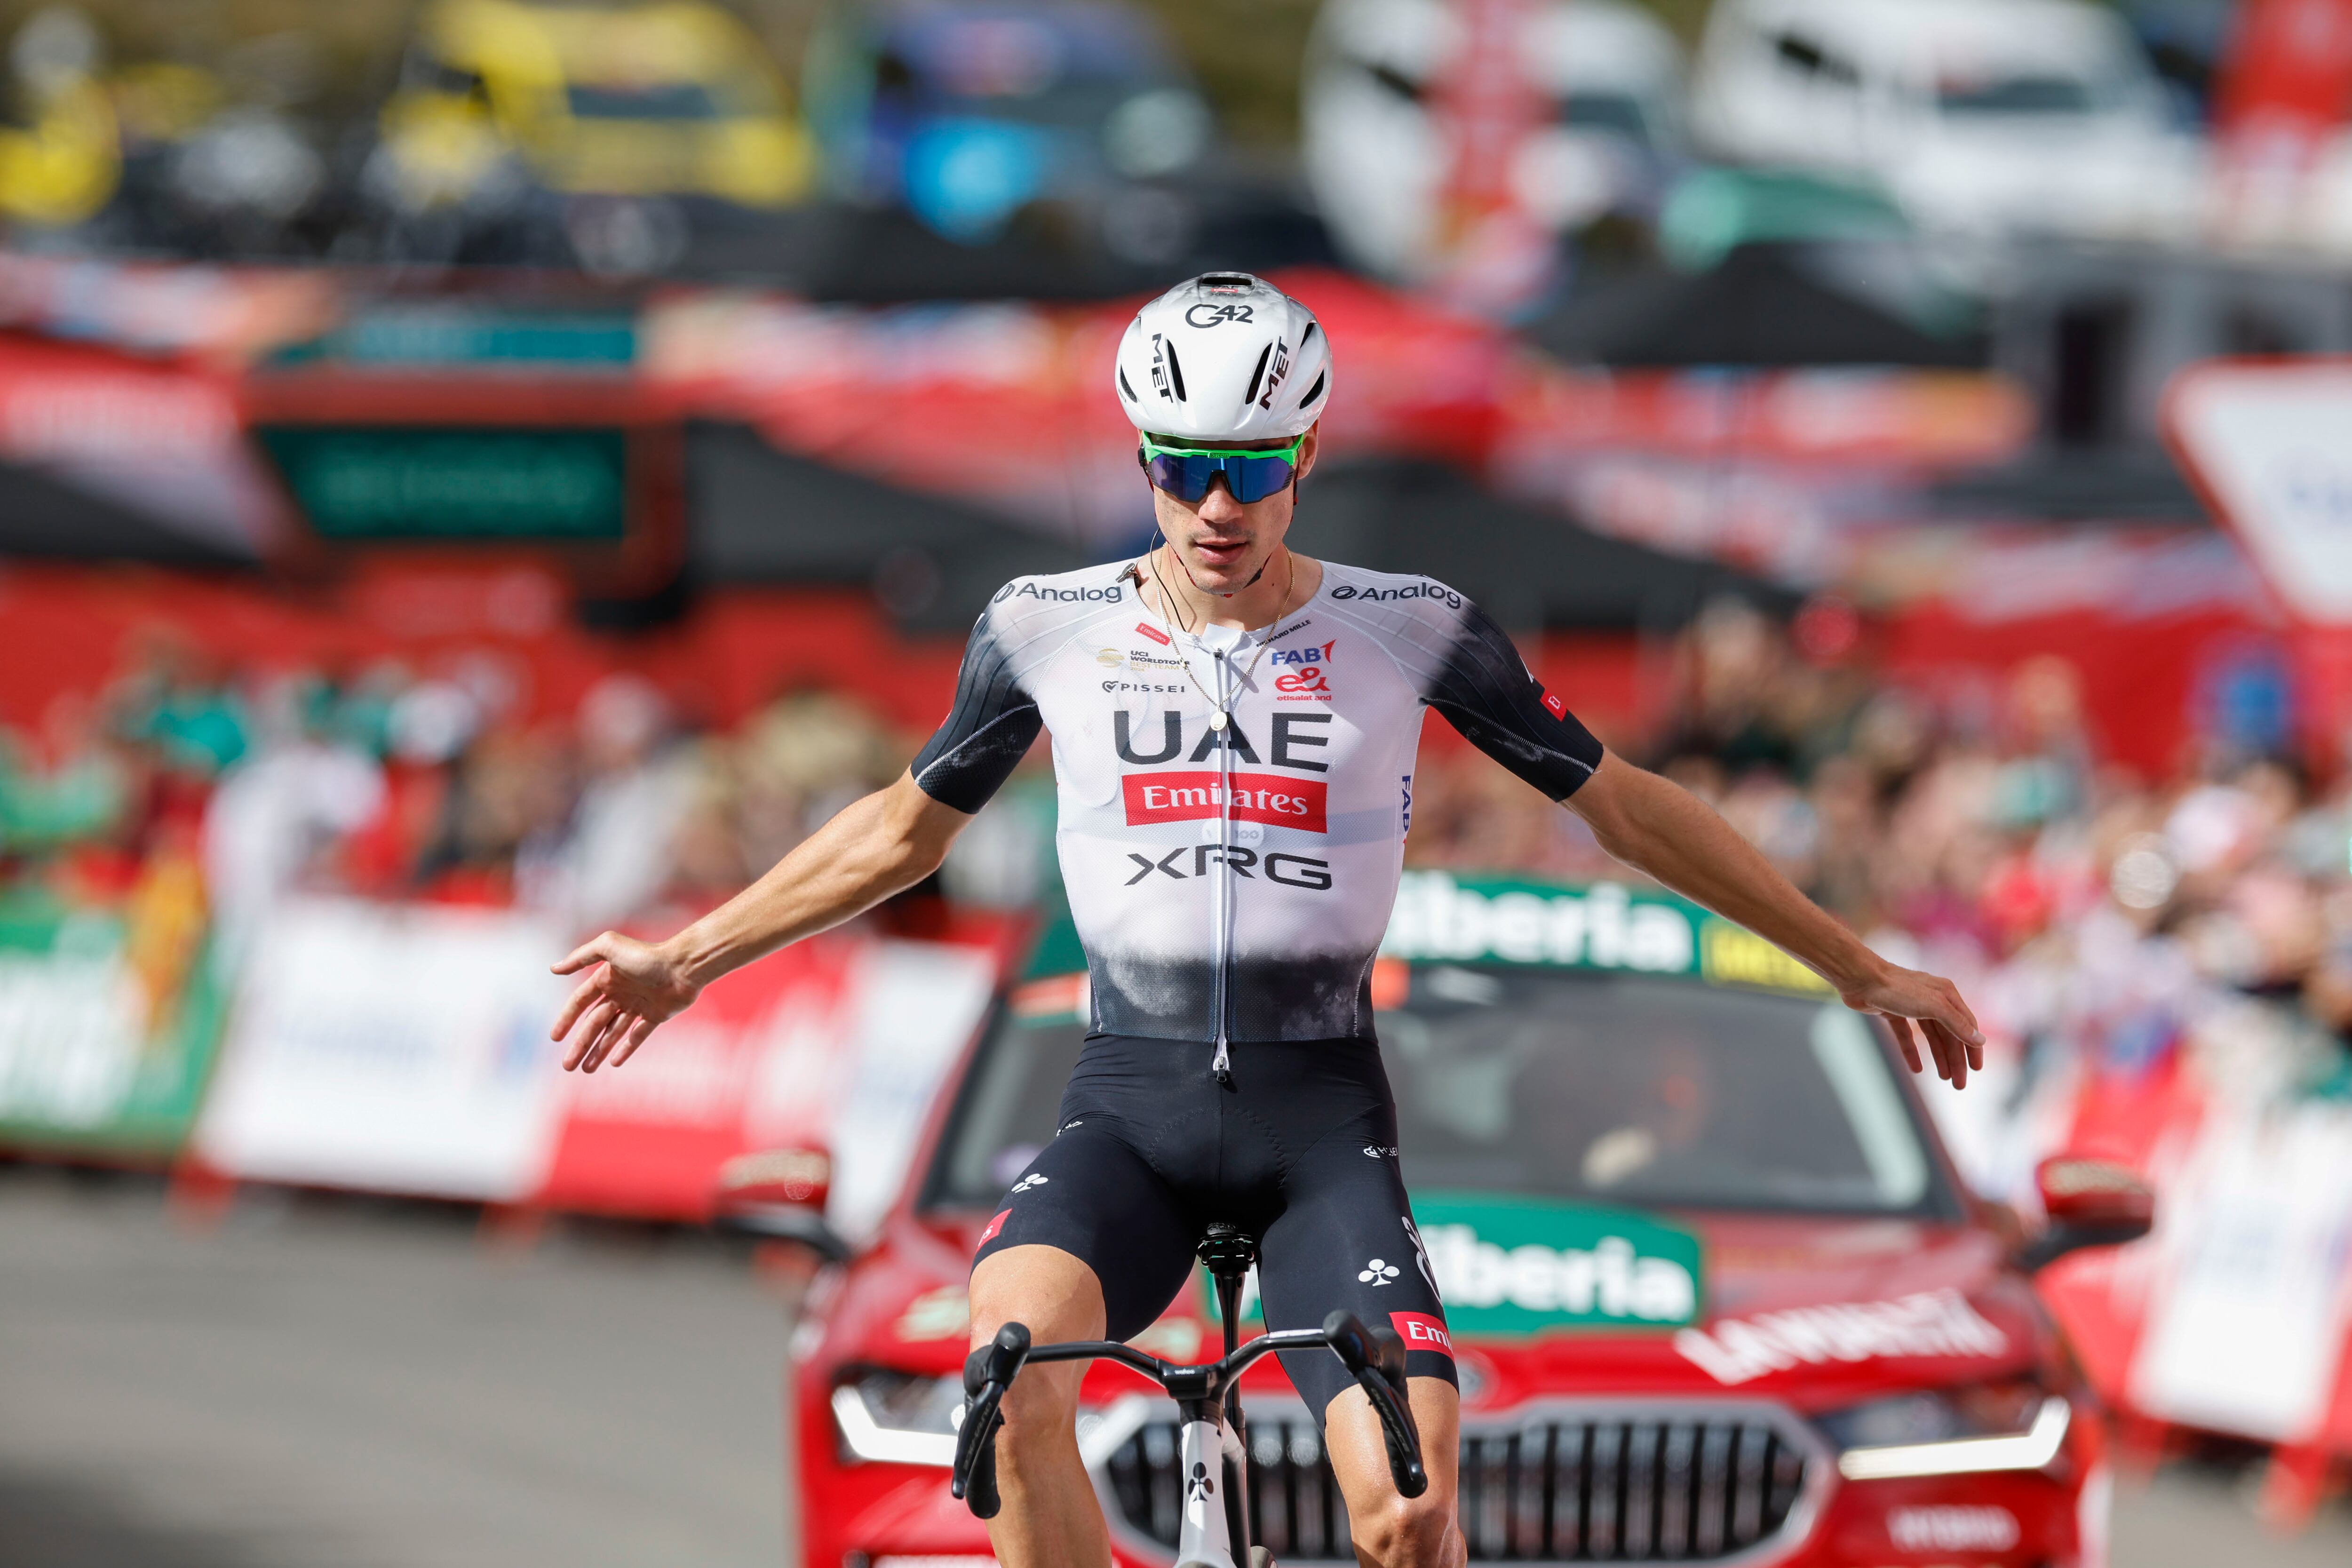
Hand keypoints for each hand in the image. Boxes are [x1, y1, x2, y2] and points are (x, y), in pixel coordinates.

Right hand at [550, 932, 701, 1072]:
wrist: (684, 967)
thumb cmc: (647, 956)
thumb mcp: (609, 947)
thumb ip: (581, 956)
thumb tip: (553, 968)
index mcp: (606, 979)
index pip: (580, 1002)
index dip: (566, 1019)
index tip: (555, 1038)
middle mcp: (620, 993)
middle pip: (594, 1024)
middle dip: (580, 1045)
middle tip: (567, 1066)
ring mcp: (638, 1005)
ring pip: (612, 1033)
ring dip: (598, 1051)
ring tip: (586, 1070)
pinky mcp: (656, 1015)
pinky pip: (637, 1036)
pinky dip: (626, 1049)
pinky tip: (614, 1062)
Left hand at [1841, 963, 1984, 1088]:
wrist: (1859, 979)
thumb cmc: (1897, 989)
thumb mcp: (1933, 1006)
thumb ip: (1956, 1023)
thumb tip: (1980, 1040)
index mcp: (1947, 994)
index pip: (1966, 1025)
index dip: (1972, 1048)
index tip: (1976, 1069)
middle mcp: (1932, 999)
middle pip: (1949, 1034)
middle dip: (1955, 1059)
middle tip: (1959, 1084)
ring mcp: (1912, 1005)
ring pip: (1930, 1037)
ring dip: (1939, 1057)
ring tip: (1944, 1078)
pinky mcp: (1892, 1012)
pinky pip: (1906, 1036)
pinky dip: (1911, 1051)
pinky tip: (1916, 1069)